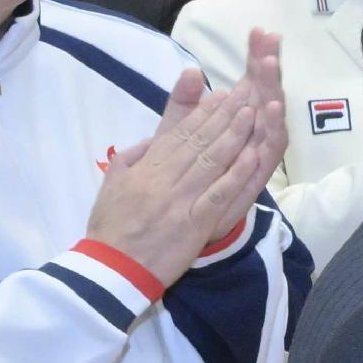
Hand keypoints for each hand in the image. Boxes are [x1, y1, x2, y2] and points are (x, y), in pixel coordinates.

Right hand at [89, 31, 289, 284]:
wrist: (111, 268)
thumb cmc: (110, 228)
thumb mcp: (112, 184)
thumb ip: (131, 158)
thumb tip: (151, 140)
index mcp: (145, 168)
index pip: (179, 134)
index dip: (202, 113)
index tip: (221, 95)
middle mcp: (164, 178)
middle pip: (199, 141)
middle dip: (223, 115)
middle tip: (245, 93)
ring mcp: (180, 200)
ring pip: (211, 161)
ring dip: (234, 135)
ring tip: (252, 113)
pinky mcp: (193, 223)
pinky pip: (218, 194)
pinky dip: (236, 174)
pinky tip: (252, 155)